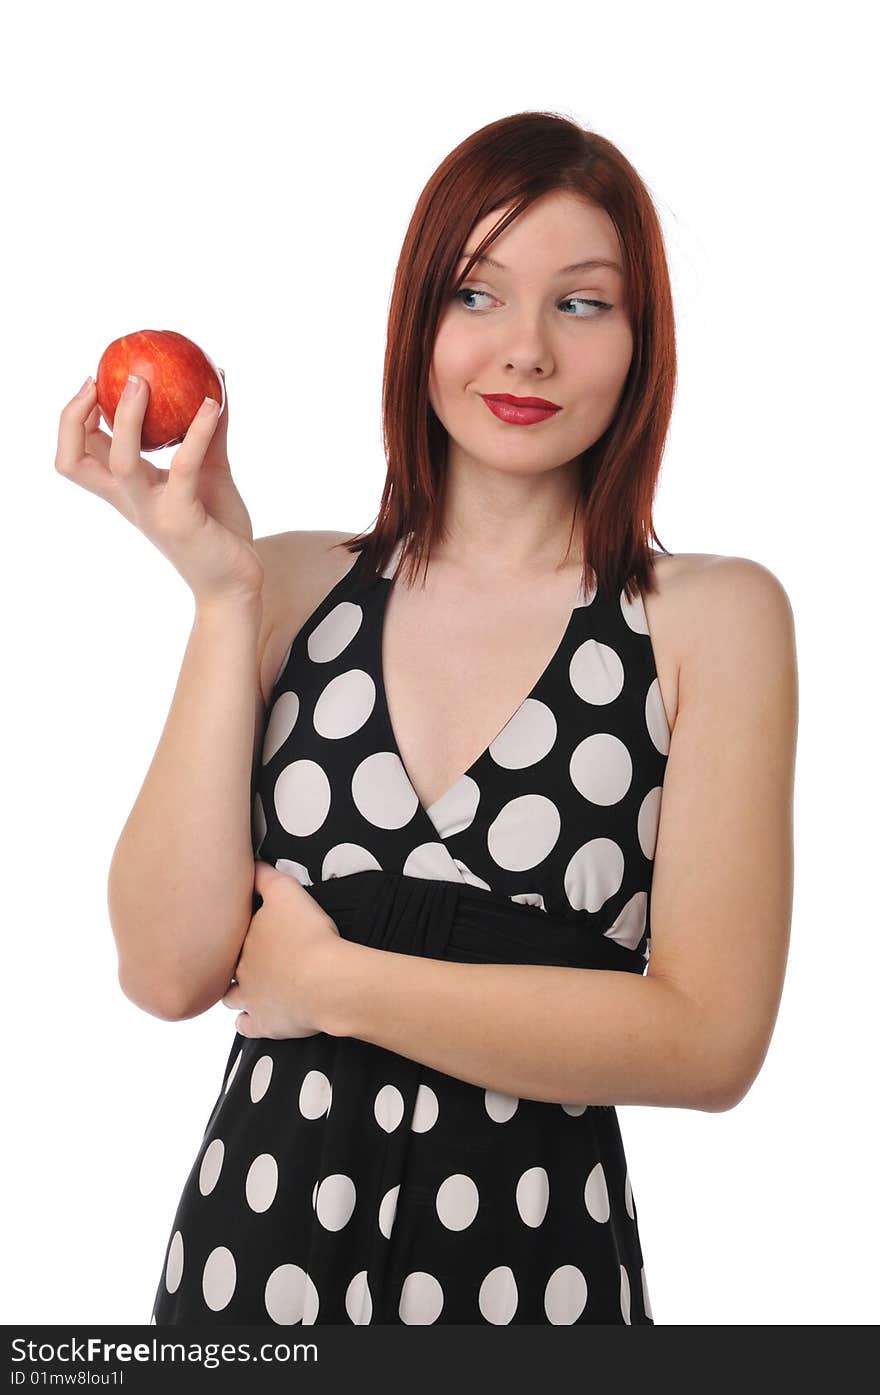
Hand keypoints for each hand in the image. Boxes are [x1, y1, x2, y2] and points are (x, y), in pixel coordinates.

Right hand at [54, 368, 264, 607]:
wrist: (236, 582)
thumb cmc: (219, 528)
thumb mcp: (210, 471)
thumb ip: (207, 434)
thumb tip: (214, 385)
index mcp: (126, 490)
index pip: (78, 455)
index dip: (72, 418)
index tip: (92, 383)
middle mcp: (130, 500)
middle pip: (74, 461)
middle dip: (73, 417)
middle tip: (100, 379)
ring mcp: (152, 511)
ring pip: (120, 461)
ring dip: (126, 417)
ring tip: (143, 381)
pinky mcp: (182, 519)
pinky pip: (183, 466)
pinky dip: (197, 432)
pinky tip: (213, 404)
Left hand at [221, 861, 343, 1039]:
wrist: (328, 981)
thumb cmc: (309, 935)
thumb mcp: (286, 892)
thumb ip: (264, 876)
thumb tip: (248, 864)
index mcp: (241, 940)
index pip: (224, 933)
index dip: (229, 929)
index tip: (238, 925)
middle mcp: (238, 971)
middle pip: (224, 965)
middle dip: (229, 960)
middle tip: (244, 953)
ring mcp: (250, 1001)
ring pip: (229, 996)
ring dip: (235, 990)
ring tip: (246, 983)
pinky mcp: (265, 1025)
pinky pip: (246, 1026)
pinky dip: (248, 1021)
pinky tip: (253, 1014)